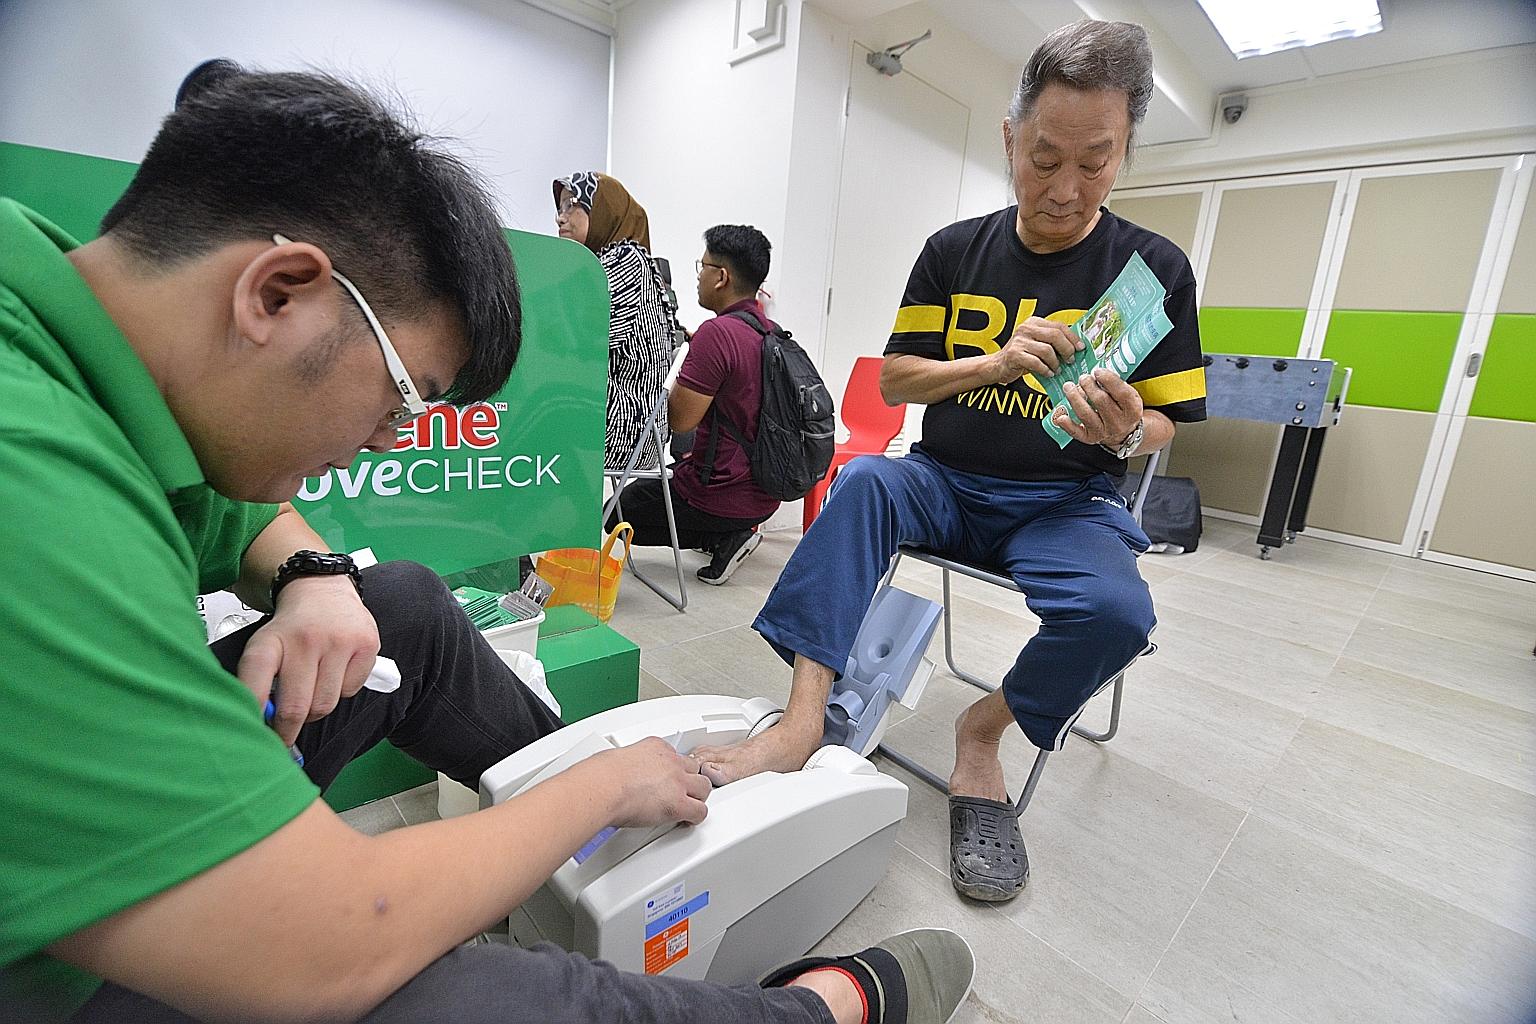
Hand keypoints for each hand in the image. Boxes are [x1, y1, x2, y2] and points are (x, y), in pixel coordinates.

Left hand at [236, 576, 379, 743]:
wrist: (321, 589)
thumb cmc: (291, 628)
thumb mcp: (265, 646)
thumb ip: (260, 682)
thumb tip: (266, 722)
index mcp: (271, 640)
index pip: (255, 681)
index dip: (255, 713)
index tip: (255, 734)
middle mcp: (306, 639)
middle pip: (296, 708)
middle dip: (287, 730)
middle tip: (283, 735)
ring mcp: (340, 641)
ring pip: (325, 705)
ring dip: (316, 709)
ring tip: (310, 692)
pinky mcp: (366, 645)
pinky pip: (351, 691)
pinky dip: (341, 690)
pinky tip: (334, 672)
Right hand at [590, 738, 711, 828]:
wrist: (603, 787)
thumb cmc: (601, 776)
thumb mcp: (617, 758)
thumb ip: (627, 765)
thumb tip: (619, 775)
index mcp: (656, 747)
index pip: (675, 756)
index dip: (673, 770)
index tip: (668, 779)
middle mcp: (670, 761)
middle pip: (694, 769)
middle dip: (689, 781)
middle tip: (682, 793)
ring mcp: (677, 782)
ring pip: (703, 788)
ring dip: (696, 798)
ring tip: (688, 806)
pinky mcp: (678, 804)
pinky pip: (700, 811)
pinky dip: (694, 818)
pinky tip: (686, 821)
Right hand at [992, 316, 1083, 383]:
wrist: (997, 366)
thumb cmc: (1021, 356)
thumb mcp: (1037, 344)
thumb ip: (1052, 342)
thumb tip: (1076, 347)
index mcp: (1034, 322)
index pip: (1059, 326)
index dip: (1073, 337)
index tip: (1080, 348)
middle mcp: (1026, 328)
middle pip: (1055, 336)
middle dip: (1067, 349)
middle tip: (1070, 360)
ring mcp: (1019, 341)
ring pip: (1047, 350)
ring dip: (1056, 363)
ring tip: (1057, 369)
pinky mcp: (1014, 354)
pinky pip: (1036, 363)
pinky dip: (1045, 370)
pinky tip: (1048, 373)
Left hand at [1052, 366, 1143, 446]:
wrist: (1125, 433)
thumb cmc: (1123, 409)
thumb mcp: (1127, 395)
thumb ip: (1115, 384)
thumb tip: (1096, 372)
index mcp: (1132, 409)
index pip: (1121, 393)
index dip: (1108, 379)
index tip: (1097, 371)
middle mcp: (1119, 422)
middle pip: (1101, 401)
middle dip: (1089, 386)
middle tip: (1083, 378)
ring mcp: (1104, 432)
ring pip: (1086, 414)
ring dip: (1075, 398)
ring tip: (1068, 387)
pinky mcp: (1091, 438)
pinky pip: (1077, 433)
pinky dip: (1067, 424)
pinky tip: (1060, 416)